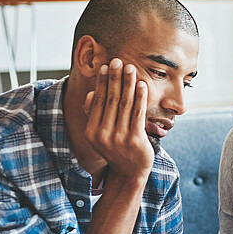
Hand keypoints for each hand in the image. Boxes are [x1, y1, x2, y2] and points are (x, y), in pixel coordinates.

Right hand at [82, 58, 154, 180]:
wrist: (129, 172)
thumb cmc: (116, 149)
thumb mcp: (99, 134)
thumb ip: (94, 115)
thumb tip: (90, 94)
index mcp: (92, 131)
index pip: (97, 101)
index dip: (102, 82)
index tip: (106, 66)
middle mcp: (103, 135)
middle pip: (110, 99)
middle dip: (115, 78)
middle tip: (118, 61)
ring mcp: (119, 138)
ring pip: (124, 104)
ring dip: (128, 83)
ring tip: (131, 68)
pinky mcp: (135, 140)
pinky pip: (138, 113)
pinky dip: (140, 97)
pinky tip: (142, 84)